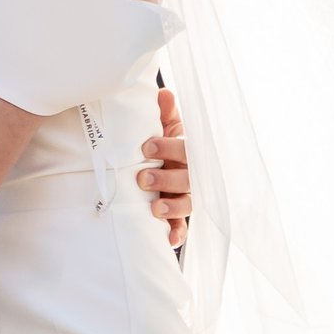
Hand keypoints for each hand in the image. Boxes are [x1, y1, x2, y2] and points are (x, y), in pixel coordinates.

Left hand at [139, 82, 190, 249]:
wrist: (162, 163)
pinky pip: (182, 228)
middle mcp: (191, 175)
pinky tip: (167, 240)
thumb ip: (165, 113)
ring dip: (172, 207)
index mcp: (188, 152)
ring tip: (154, 209)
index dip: (168, 148)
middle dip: (165, 179)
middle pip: (186, 179)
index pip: (185, 149)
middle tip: (142, 178)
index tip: (146, 146)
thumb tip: (163, 94)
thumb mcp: (165, 127)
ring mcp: (186, 196)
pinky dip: (176, 234)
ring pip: (187, 204)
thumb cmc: (163, 145)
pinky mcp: (178, 217)